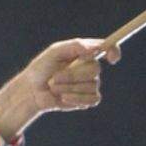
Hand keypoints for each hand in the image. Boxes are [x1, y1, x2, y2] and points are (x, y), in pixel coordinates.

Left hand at [0, 39, 121, 139]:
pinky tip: (63, 97)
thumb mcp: (54, 52)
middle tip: (55, 77)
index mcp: (85, 53)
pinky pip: (92, 99)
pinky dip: (76, 99)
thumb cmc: (41, 69)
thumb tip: (95, 49)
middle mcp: (91, 68)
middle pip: (95, 69)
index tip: (111, 58)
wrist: (32, 91)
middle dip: (73, 74)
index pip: (107, 48)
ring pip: (91, 86)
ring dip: (69, 87)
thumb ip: (74, 46)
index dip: (113, 51)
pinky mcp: (89, 99)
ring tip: (54, 87)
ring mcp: (91, 84)